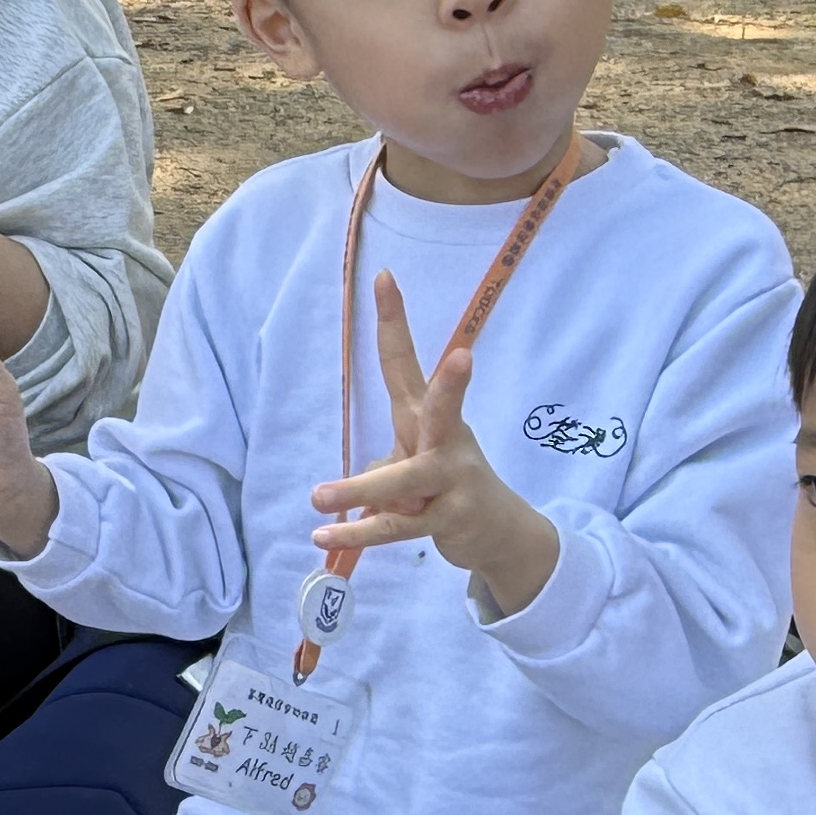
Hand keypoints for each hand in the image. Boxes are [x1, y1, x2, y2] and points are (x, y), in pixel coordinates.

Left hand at [307, 271, 556, 611]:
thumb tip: (365, 487)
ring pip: (405, 480)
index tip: (383, 277)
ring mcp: (451, 480)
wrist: (497, 531)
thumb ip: (384, 462)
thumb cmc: (443, 482)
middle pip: (445, 406)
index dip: (395, 321)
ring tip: (318, 497)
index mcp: (427, 415)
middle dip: (454, 383)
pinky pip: (395, 526)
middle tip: (463, 357)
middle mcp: (445, 440)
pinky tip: (324, 538)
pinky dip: (358, 534)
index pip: (406, 362)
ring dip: (361, 489)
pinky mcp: (448, 519)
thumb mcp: (411, 460)